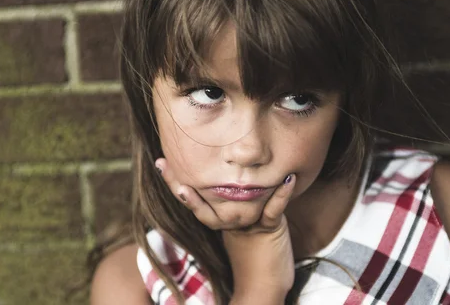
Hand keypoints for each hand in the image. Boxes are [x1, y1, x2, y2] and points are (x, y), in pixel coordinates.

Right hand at [155, 158, 295, 302]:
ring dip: (235, 180)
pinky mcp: (268, 229)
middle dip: (183, 181)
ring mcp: (247, 224)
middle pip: (202, 199)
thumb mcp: (237, 230)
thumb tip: (223, 180)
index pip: (192, 199)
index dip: (175, 183)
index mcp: (218, 219)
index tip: (160, 163)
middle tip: (165, 162)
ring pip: (234, 200)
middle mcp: (228, 220)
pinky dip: (281, 194)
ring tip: (229, 161)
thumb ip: (229, 208)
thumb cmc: (252, 257)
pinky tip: (289, 177)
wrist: (263, 289)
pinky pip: (273, 209)